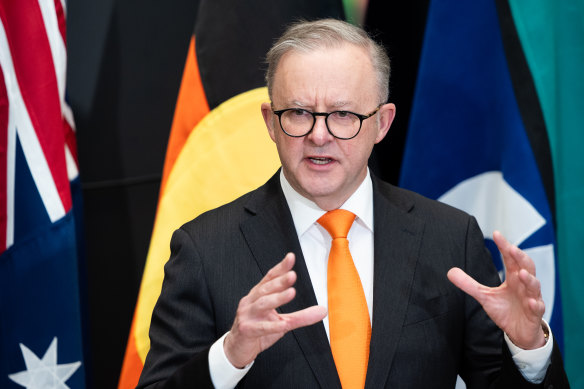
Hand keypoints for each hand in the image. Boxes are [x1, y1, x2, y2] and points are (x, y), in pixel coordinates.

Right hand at [224, 253, 327, 367]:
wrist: (238, 349)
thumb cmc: (259, 331)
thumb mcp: (282, 322)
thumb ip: (301, 316)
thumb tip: (323, 310)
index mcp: (258, 295)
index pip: (270, 277)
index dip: (280, 267)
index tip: (291, 257)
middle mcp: (251, 301)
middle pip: (266, 288)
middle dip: (280, 281)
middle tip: (293, 275)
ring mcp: (247, 315)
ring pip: (262, 304)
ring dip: (277, 298)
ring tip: (291, 293)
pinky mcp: (246, 330)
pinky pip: (261, 327)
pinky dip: (273, 325)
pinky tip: (283, 325)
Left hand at [447, 231, 545, 349]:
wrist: (519, 332)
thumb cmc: (505, 310)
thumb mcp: (485, 296)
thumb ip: (469, 284)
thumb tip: (450, 271)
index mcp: (513, 278)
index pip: (510, 258)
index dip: (505, 246)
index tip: (496, 234)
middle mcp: (524, 285)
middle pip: (526, 266)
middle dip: (520, 257)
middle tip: (511, 249)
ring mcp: (532, 298)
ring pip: (535, 286)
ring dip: (529, 280)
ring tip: (522, 274)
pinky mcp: (535, 314)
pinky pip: (538, 308)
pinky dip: (536, 304)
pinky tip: (532, 302)